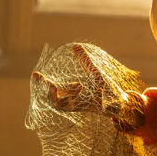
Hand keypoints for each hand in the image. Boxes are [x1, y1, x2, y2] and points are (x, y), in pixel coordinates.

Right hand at [32, 44, 147, 130]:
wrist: (121, 102)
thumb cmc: (104, 88)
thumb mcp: (94, 72)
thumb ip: (85, 61)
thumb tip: (75, 46)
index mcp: (72, 95)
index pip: (53, 91)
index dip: (43, 84)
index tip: (35, 74)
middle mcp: (77, 103)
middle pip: (57, 104)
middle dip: (52, 96)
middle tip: (51, 85)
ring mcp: (89, 107)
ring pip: (73, 107)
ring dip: (74, 95)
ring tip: (80, 84)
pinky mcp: (101, 110)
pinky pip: (98, 106)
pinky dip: (98, 96)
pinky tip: (99, 88)